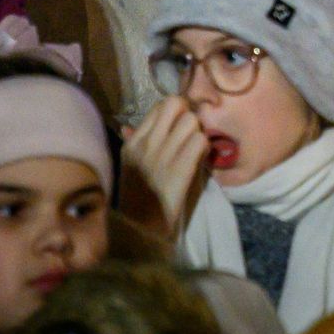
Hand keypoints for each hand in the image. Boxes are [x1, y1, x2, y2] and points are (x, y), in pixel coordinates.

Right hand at [117, 95, 208, 243]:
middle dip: (189, 115)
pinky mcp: (180, 168)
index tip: (181, 126)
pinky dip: (205, 148)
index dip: (177, 111)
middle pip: (177, 104)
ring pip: (192, 120)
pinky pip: (200, 141)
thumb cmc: (137, 198)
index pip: (160, 105)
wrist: (140, 229)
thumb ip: (132, 143)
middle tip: (191, 134)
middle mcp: (147, 143)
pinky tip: (200, 160)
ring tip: (196, 149)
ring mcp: (163, 154)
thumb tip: (128, 126)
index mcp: (134, 142)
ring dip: (199, 132)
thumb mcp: (128, 166)